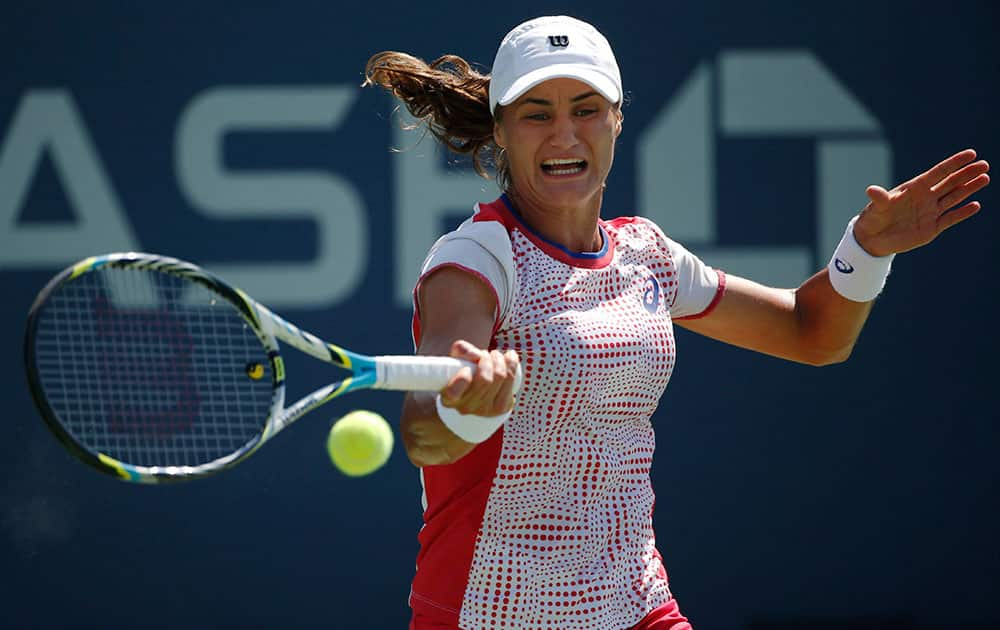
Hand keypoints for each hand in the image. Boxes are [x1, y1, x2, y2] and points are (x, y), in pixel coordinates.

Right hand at [440, 340, 519, 416]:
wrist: (473, 396)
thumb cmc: (461, 373)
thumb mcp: (455, 360)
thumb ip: (461, 350)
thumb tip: (477, 355)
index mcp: (449, 399)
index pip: (454, 392)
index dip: (463, 378)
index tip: (466, 368)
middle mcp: (466, 408)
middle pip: (484, 380)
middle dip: (487, 360)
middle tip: (485, 354)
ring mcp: (486, 410)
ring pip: (500, 378)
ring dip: (499, 359)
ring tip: (495, 355)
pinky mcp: (502, 407)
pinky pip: (511, 380)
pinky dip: (512, 363)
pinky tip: (509, 356)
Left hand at [853, 149, 989, 256]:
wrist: (873, 239)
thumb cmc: (873, 218)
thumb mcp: (876, 208)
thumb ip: (879, 199)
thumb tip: (871, 190)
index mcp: (915, 188)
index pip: (938, 172)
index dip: (954, 163)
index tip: (972, 154)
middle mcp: (926, 197)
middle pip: (951, 183)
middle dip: (967, 174)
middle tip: (984, 165)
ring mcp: (930, 212)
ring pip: (954, 197)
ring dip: (969, 189)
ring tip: (984, 178)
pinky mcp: (932, 228)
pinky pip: (950, 218)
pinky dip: (962, 213)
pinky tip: (975, 205)